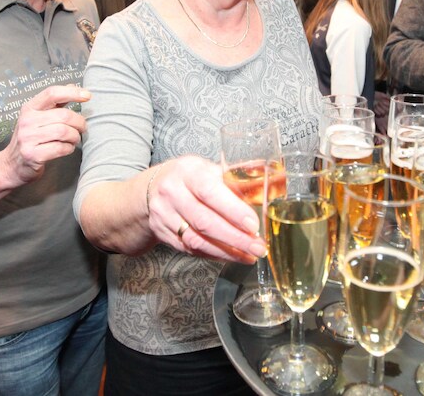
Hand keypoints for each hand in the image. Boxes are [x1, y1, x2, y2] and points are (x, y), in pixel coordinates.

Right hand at [2, 85, 90, 184]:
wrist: (12, 164)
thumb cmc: (31, 138)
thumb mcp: (38, 117)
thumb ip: (55, 103)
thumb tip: (72, 86)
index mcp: (29, 108)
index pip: (52, 93)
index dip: (72, 93)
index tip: (87, 95)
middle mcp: (27, 121)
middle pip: (63, 115)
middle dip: (79, 122)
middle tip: (82, 128)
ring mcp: (28, 138)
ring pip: (63, 132)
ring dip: (75, 136)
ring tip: (74, 139)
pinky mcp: (32, 155)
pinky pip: (60, 148)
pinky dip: (69, 148)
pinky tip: (67, 148)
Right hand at [147, 155, 264, 263]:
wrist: (151, 189)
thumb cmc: (189, 177)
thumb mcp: (207, 168)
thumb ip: (236, 177)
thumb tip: (272, 180)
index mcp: (188, 172)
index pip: (210, 191)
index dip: (233, 210)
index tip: (253, 225)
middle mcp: (172, 192)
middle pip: (204, 221)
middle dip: (235, 238)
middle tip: (258, 247)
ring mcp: (164, 215)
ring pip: (196, 240)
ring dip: (226, 251)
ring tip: (249, 255)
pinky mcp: (162, 234)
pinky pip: (190, 249)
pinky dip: (213, 254)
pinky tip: (230, 256)